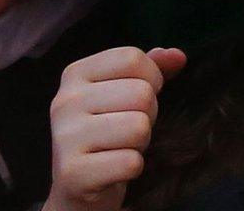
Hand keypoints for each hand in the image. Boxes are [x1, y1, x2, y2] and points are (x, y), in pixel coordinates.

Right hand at [45, 46, 186, 210]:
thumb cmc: (105, 135)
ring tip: (121, 147)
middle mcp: (65, 101)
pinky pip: (131, 162)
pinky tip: (115, 169)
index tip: (138, 99)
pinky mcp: (74, 172)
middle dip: (147, 115)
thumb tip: (178, 55)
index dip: (151, 79)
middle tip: (128, 130)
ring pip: (139, 127)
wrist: (77, 189)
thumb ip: (148, 71)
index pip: (132, 58)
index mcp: (74, 74)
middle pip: (141, 93)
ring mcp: (66, 137)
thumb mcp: (120, 95)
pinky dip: (132, 168)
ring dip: (140, 143)